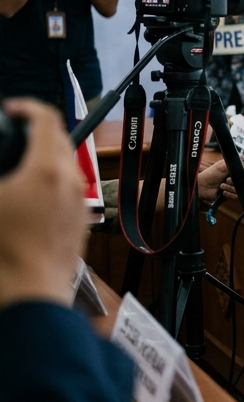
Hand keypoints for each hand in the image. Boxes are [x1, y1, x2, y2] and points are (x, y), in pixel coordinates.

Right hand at [0, 99, 86, 308]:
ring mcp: (78, 203)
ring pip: (66, 167)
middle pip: (60, 140)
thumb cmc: (3, 253)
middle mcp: (70, 181)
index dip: (27, 107)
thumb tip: (5, 172)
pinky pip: (68, 191)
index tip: (12, 110)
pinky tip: (28, 199)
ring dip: (43, 159)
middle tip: (12, 137)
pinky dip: (50, 184)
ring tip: (16, 169)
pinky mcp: (79, 224)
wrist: (29, 295)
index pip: (47, 118)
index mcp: (46, 169)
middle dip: (35, 133)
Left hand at [196, 159, 243, 203]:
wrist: (203, 187)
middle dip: (239, 180)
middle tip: (228, 179)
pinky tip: (223, 191)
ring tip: (222, 185)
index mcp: (240, 166)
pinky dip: (230, 193)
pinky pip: (239, 195)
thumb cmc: (211, 174)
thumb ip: (238, 165)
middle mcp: (241, 175)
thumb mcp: (223, 165)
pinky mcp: (235, 193)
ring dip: (232, 187)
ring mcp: (238, 185)